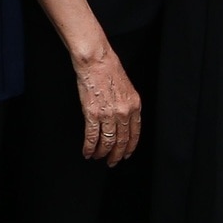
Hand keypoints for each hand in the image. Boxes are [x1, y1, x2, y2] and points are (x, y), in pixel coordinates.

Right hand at [72, 45, 141, 165]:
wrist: (96, 60)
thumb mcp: (127, 88)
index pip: (135, 133)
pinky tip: (87, 152)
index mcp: (135, 106)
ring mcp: (108, 114)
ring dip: (102, 153)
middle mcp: (124, 112)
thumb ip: (127, 105)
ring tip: (98, 157)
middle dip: (116, 154)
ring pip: (107, 141)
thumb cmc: (109, 68)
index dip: (129, 147)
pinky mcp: (92, 113)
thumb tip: (122, 119)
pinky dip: (89, 147)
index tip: (125, 154)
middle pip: (121, 140)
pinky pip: (92, 136)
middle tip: (112, 162)